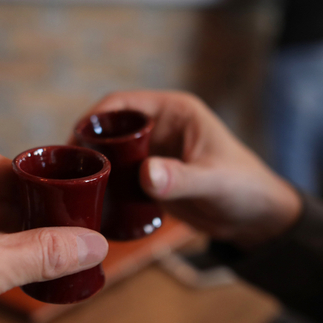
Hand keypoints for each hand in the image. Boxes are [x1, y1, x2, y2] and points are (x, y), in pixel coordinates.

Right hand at [81, 91, 301, 247]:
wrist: (256, 218)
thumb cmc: (245, 188)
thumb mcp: (214, 181)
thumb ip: (181, 178)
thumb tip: (146, 174)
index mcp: (176, 112)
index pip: (124, 103)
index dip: (95, 116)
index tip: (73, 137)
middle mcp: (161, 127)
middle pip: (111, 128)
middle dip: (88, 144)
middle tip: (66, 168)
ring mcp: (155, 152)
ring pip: (112, 153)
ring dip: (94, 166)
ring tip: (70, 185)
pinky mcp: (152, 177)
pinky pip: (120, 176)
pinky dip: (105, 184)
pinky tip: (90, 200)